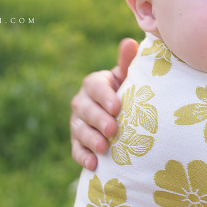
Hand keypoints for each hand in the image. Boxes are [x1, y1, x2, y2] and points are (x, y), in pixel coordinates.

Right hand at [70, 37, 136, 169]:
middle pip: (86, 109)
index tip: (117, 107)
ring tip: (104, 148)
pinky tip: (93, 165)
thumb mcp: (127, 77)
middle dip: (98, 120)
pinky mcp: (77, 142)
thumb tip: (130, 42)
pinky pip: (76, 149)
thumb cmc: (127, 91)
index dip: (104, 96)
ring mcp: (77, 122)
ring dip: (90, 139)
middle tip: (113, 130)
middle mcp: (82, 101)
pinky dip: (82, 157)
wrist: (121, 114)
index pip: (95, 86)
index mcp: (94, 83)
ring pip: (79, 130)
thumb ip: (127, 62)